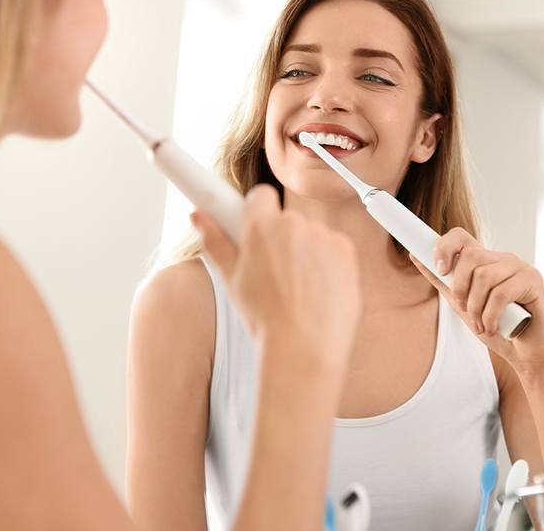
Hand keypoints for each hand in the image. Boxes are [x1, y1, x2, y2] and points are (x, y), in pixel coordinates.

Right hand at [190, 184, 361, 373]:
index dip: (258, 212)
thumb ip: (215, 241)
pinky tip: (318, 289)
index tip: (256, 228)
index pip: (261, 196)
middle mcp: (294, 224)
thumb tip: (198, 216)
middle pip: (287, 219)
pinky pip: (333, 247)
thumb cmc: (265, 319)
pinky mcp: (346, 250)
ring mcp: (323, 236)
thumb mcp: (231, 280)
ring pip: (311, 235)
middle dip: (281, 238)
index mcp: (261, 226)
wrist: (304, 348)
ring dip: (305, 251)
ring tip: (297, 288)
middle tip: (273, 272)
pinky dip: (328, 262)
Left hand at [409, 227, 543, 372]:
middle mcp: (503, 258)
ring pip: (484, 276)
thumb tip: (414, 255)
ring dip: (476, 307)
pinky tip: (493, 327)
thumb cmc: (497, 328)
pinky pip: (501, 293)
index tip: (439, 268)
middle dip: (460, 288)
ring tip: (482, 324)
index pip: (460, 236)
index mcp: (485, 260)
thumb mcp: (461, 304)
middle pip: (470, 256)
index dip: (444, 246)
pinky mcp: (533, 280)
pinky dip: (491, 315)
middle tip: (465, 310)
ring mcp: (520, 267)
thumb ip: (442, 281)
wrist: (528, 354)